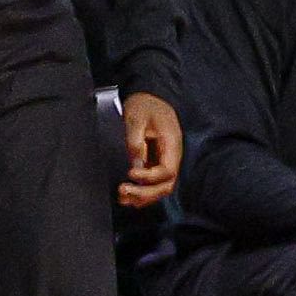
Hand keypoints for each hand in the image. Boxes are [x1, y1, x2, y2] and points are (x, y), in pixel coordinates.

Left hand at [121, 92, 182, 206]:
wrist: (150, 98)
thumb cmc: (145, 105)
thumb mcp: (136, 118)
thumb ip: (136, 141)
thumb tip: (135, 162)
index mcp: (172, 144)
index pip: (167, 170)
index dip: (150, 176)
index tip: (131, 172)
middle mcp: (172, 156)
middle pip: (166, 184)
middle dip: (146, 192)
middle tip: (124, 190)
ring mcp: (165, 160)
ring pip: (161, 187)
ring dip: (143, 196)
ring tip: (123, 198)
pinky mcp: (156, 162)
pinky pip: (154, 183)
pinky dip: (142, 192)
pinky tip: (128, 196)